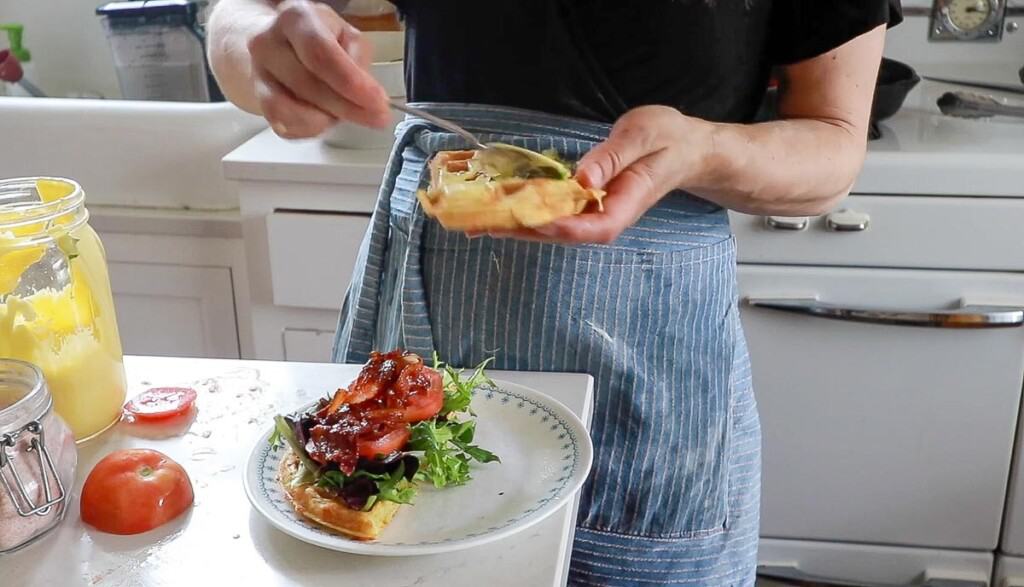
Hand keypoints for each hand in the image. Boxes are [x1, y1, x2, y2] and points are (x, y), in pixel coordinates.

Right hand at [247, 0, 390, 137]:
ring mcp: (258, 72)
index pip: (321, 54)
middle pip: (308, 85)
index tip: (377, 102)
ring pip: (291, 110)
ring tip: (345, 114)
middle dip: (347, 107)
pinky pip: (285, 125)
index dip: (351, 83)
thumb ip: (358, 61)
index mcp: (296, 18)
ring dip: (326, 119)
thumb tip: (369, 95)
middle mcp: (268, 42)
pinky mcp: (257, 100)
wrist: (276, 44)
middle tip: (376, 117)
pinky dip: (310, 129)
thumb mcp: (346, 37)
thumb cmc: (317, 39)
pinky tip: (324, 120)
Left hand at [484, 106, 714, 244]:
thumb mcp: (643, 136)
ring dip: (515, 225)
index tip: (530, 218)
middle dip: (522, 231)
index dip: (560, 227)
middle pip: (562, 233)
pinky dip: (525, 211)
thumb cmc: (668, 139)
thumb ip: (612, 158)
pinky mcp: (584, 203)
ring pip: (552, 227)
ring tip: (477, 222)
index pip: (592, 227)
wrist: (685, 148)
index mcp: (626, 204)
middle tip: (482, 224)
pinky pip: (552, 212)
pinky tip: (498, 209)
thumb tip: (582, 178)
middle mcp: (607, 216)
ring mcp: (594, 212)